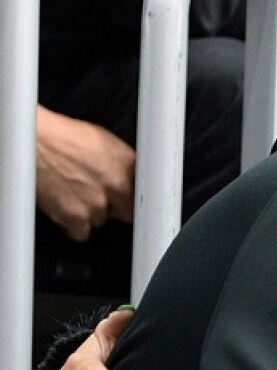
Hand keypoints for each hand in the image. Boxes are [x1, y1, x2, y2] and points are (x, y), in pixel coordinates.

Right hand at [35, 105, 134, 240]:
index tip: (137, 202)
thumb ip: (123, 163)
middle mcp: (117, 186)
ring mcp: (97, 204)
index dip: (139, 197)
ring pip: (103, 221)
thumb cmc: (62, 137)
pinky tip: (69, 210)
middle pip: (128, 210)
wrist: (34, 141)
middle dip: (117, 207)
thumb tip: (133, 174)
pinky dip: (75, 226)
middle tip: (102, 197)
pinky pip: (82, 232)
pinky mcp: (75, 217)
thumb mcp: (105, 141)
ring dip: (93, 213)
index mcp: (128, 165)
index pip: (148, 191)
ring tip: (77, 196)